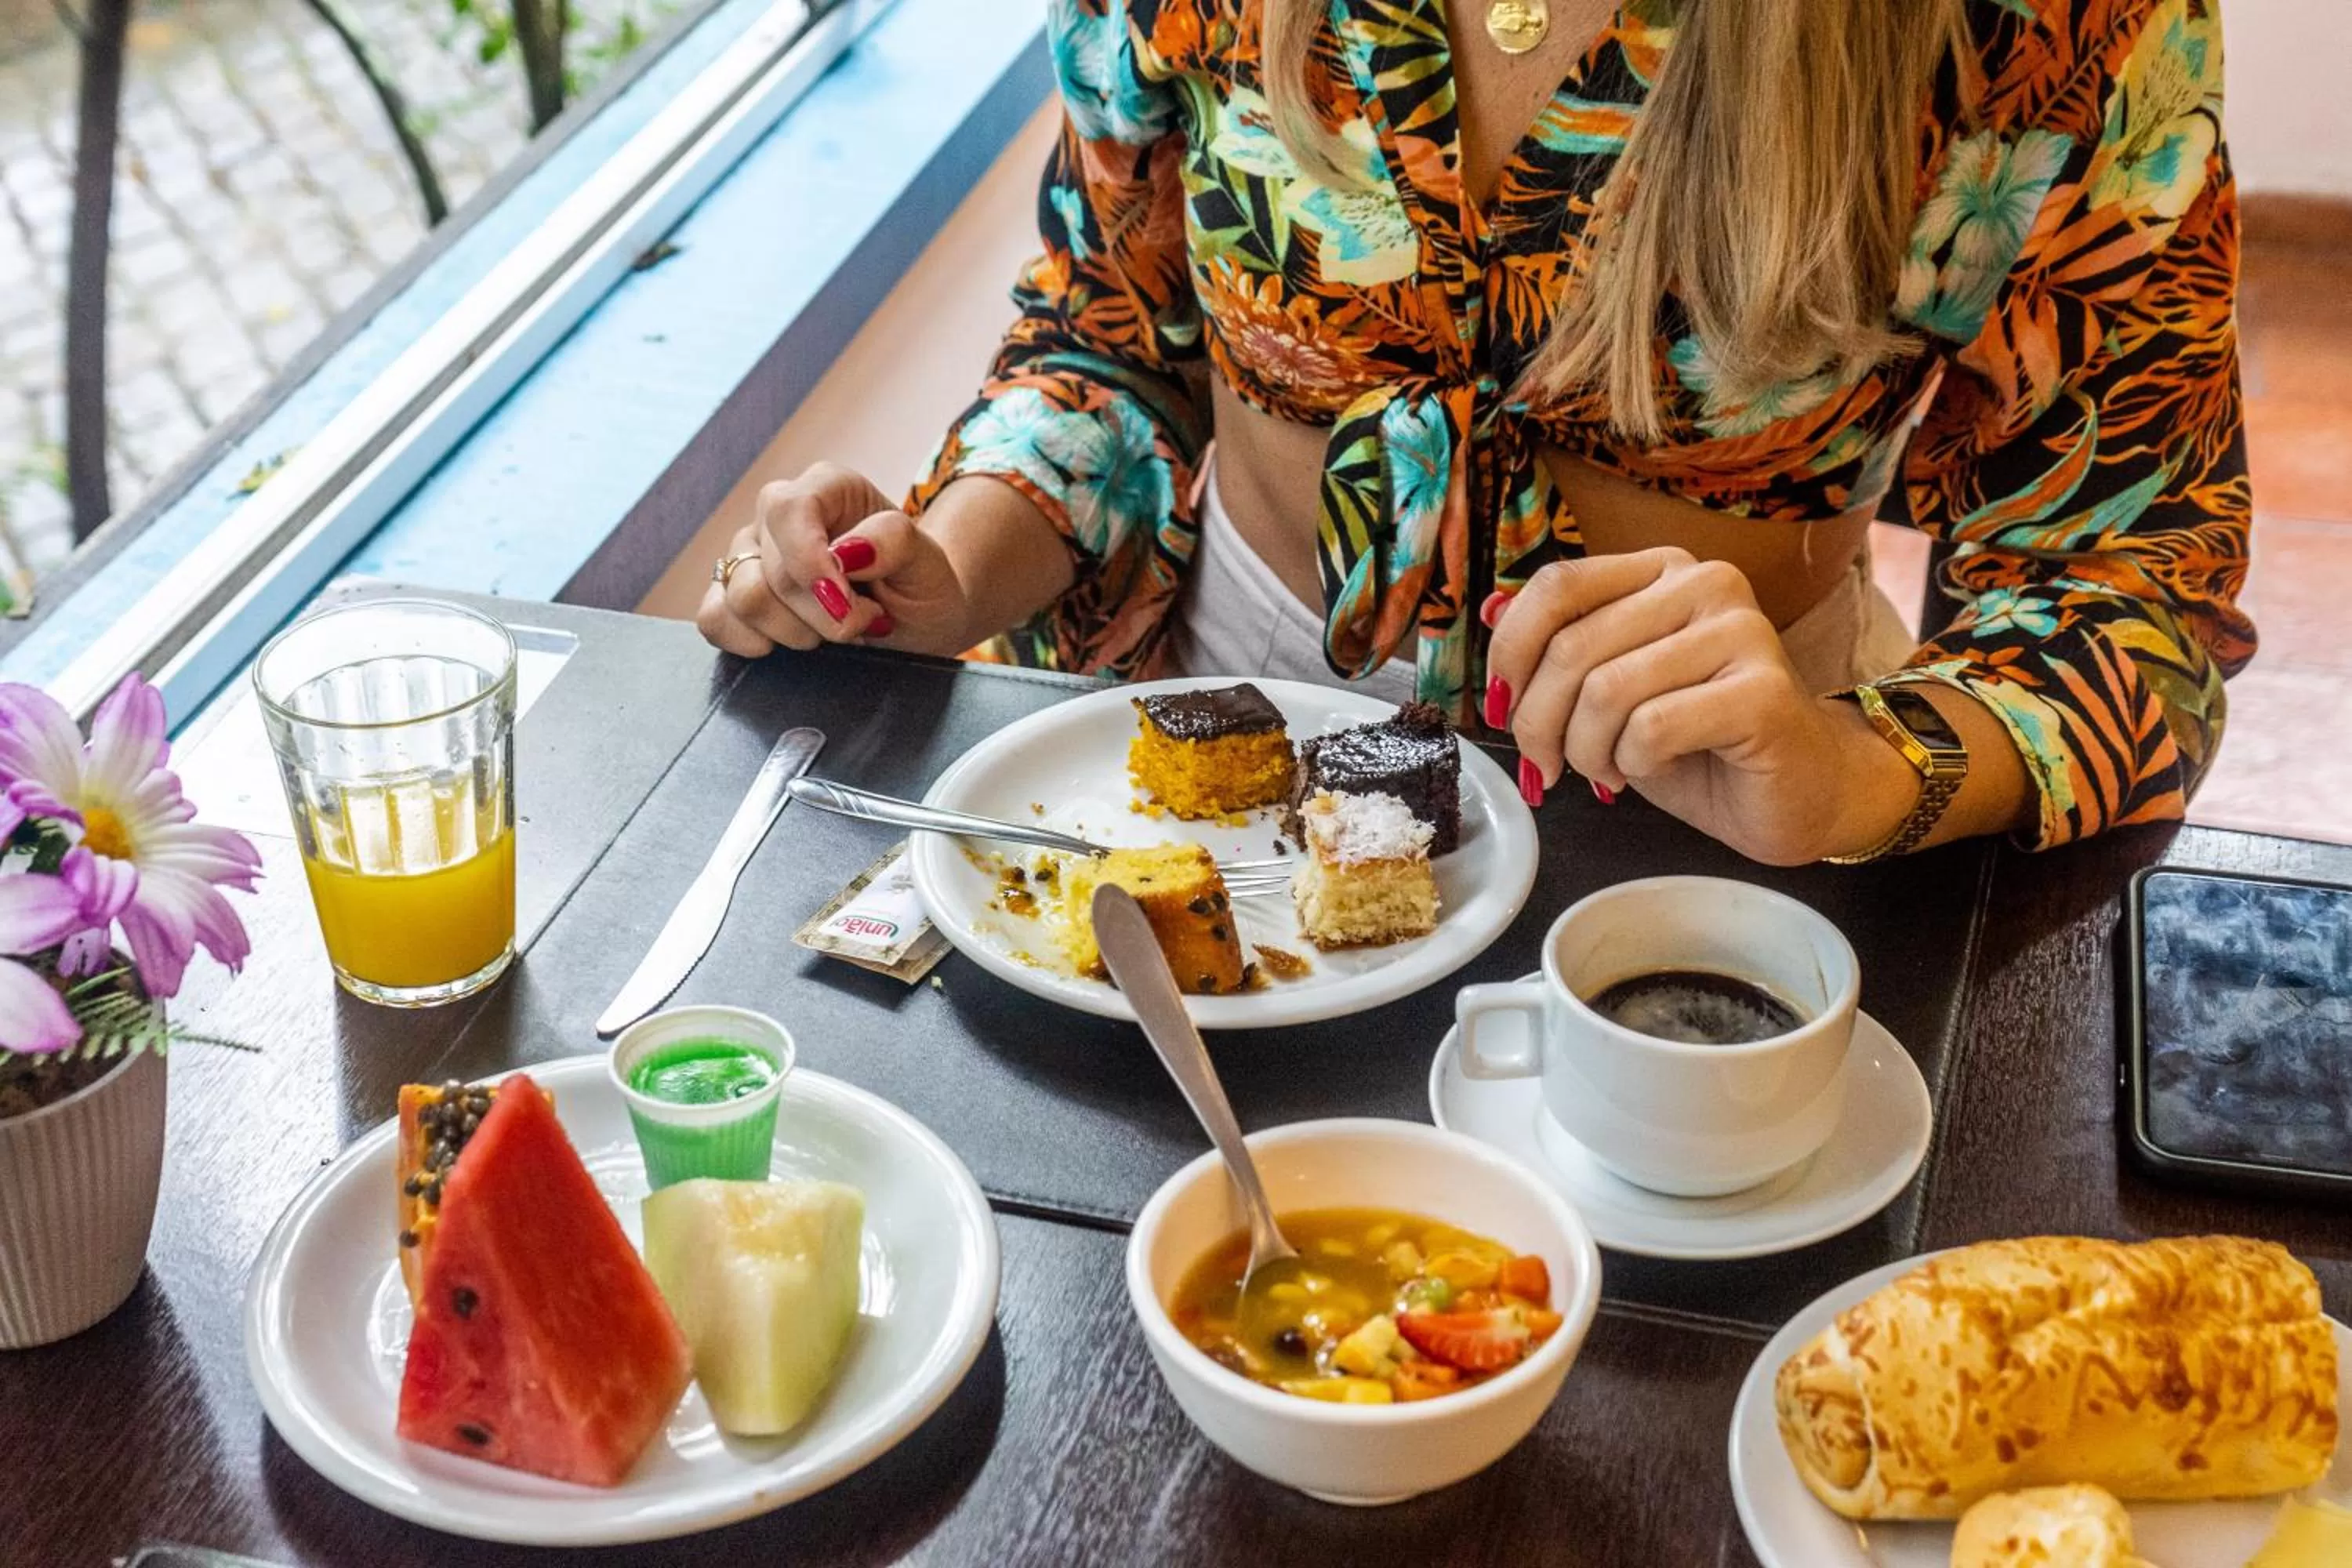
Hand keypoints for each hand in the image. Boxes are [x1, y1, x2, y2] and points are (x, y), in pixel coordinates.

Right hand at [696, 463, 974, 657]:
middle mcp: (780, 514)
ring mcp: (750, 553)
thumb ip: (895, 543)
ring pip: (740, 598)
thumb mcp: (929, 564)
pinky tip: (790, 645)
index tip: (847, 607)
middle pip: (768, 570)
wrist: (916, 622)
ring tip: (834, 635)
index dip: (810, 565)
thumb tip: (845, 551)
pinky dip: (751, 642)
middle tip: (863, 624)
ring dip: (795, 633)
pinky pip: (713, 619)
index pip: (789, 510)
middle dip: (821, 616)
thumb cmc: (921, 586)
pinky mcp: (731, 595)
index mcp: (828, 487)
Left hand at [1484, 548, 1918, 864]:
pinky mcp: (1762, 690)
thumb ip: (1561, 648)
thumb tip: (1490, 610)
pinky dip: (1631, 762)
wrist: (1797, 794)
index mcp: (1662, 570)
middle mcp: (1705, 583)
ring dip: (1585, 750)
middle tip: (1548, 765)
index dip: (1510, 650)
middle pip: (1572, 645)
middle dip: (1539, 721)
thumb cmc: (1697, 744)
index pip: (1557, 585)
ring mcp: (1741, 631)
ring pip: (1606, 690)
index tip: (1502, 705)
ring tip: (1605, 772)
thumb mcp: (1611, 690)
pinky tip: (1648, 770)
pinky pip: (1651, 726)